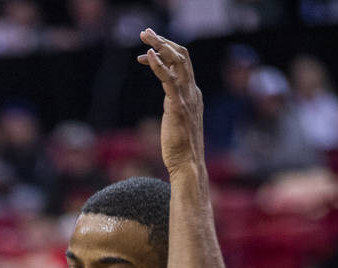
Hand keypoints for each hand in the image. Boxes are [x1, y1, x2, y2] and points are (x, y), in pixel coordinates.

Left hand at [137, 28, 204, 174]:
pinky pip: (169, 79)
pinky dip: (158, 65)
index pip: (182, 64)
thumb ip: (176, 107)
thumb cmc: (180, 149)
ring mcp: (187, 98)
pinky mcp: (178, 107)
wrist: (188, 165)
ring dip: (159, 45)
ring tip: (144, 35)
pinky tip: (147, 55)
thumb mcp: (178, 122)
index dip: (165, 53)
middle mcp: (192, 91)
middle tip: (145, 32)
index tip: (146, 52)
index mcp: (193, 94)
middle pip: (181, 55)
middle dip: (163, 41)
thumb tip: (170, 105)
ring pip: (177, 61)